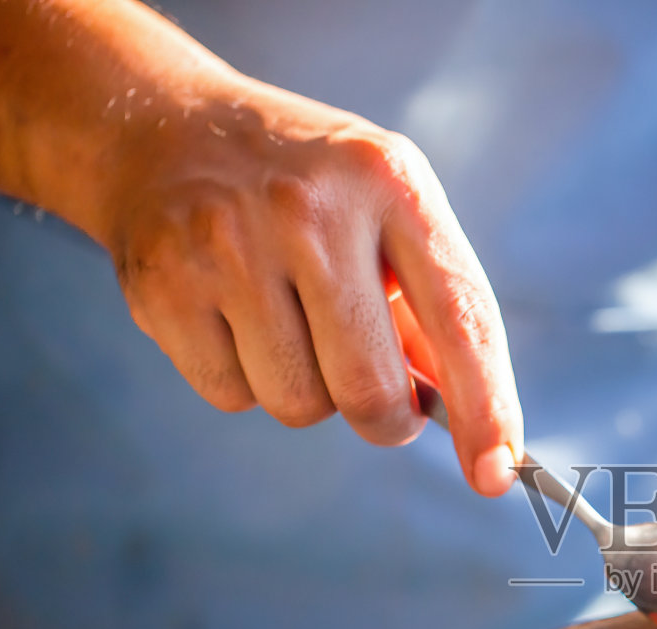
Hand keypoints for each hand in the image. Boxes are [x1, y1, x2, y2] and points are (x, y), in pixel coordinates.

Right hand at [101, 77, 521, 494]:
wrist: (160, 126)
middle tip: (380, 400)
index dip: (485, 406)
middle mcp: (309, 207)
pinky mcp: (163, 285)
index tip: (495, 473)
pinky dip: (244, 380)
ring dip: (308, 391)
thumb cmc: (304, 186)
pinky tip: (233, 317)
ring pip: (298, 405)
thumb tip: (473, 422)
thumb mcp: (384, 207)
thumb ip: (431, 305)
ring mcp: (228, 245)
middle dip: (385, 419)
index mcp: (388, 180)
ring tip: (288, 322)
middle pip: (369, 389)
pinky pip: (232, 397)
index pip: (460, 317)